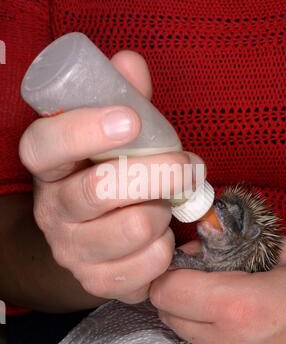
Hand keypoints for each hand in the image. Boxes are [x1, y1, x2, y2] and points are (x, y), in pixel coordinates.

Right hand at [19, 51, 201, 303]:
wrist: (92, 238)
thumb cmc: (108, 176)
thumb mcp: (113, 137)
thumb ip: (122, 99)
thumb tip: (128, 61)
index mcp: (48, 166)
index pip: (44, 145)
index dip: (83, 130)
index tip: (129, 120)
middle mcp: (52, 211)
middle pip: (99, 190)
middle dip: (158, 173)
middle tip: (183, 166)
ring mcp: (71, 251)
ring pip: (132, 228)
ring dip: (164, 211)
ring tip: (165, 204)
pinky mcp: (96, 282)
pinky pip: (147, 266)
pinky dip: (166, 248)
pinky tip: (160, 237)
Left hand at [150, 236, 285, 343]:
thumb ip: (242, 244)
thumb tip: (206, 243)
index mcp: (239, 306)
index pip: (167, 290)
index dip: (169, 269)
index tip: (183, 259)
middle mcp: (228, 343)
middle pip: (167, 313)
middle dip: (175, 290)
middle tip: (199, 274)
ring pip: (181, 334)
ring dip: (189, 312)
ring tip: (218, 297)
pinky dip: (205, 333)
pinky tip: (232, 320)